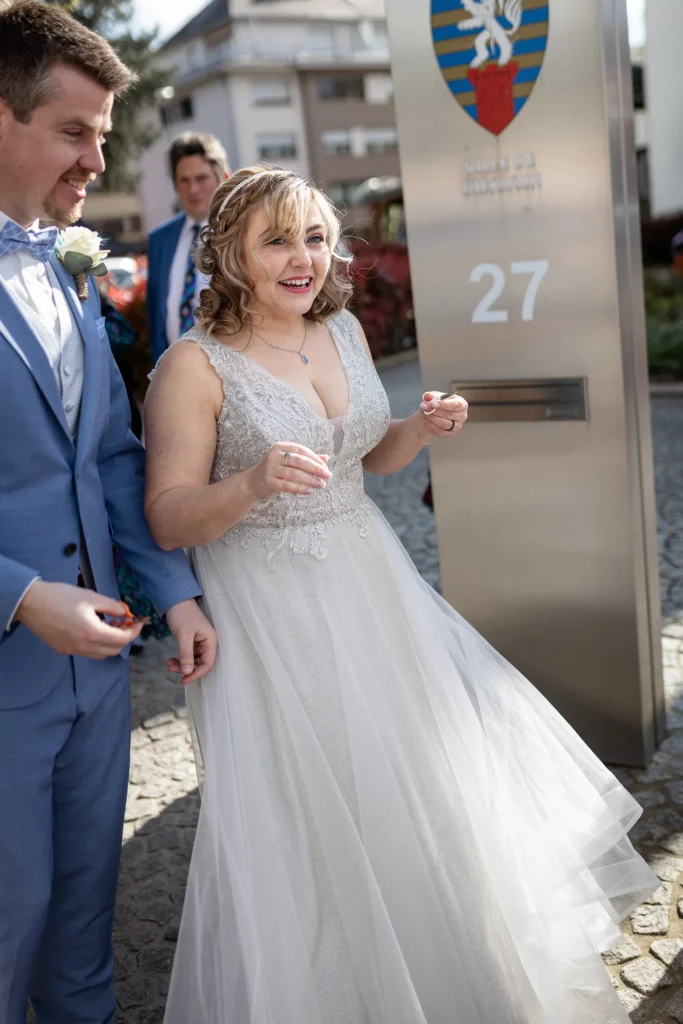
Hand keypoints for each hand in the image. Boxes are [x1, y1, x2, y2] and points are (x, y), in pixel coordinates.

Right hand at [15, 580, 143, 657]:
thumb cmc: (61, 596)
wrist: (31, 603)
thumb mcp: (91, 597)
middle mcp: (84, 647)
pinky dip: (96, 644)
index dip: (134, 631)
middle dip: (123, 637)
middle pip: (114, 650)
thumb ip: (112, 606)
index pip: (122, 639)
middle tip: (123, 622)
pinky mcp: (63, 650)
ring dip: (110, 642)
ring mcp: (73, 651)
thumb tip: (125, 612)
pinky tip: (92, 628)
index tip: (138, 621)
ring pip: (100, 654)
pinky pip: (87, 652)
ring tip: (108, 624)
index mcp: (93, 633)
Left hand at [165, 598, 216, 685]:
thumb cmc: (182, 614)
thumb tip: (187, 672)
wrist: (175, 600)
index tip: (183, 680)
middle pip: (200, 664)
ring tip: (168, 664)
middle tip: (170, 668)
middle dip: (186, 669)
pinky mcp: (192, 642)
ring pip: (193, 661)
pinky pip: (188, 656)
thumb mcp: (184, 635)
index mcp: (210, 640)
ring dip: (181, 665)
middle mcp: (207, 643)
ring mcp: (200, 642)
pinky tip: (171, 660)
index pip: (207, 663)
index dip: (196, 674)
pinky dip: (180, 659)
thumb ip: (186, 654)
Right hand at [245, 442, 331, 500]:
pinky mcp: (269, 481)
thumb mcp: (289, 462)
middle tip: (328, 476)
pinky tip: (309, 491)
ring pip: (294, 473)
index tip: (326, 468)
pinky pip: (288, 485)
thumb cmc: (276, 470)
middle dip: (316, 469)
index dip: (316, 459)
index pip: (302, 451)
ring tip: (321, 485)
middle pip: (299, 461)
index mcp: (281, 447)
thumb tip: (326, 458)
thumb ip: (307, 459)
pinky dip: (300, 489)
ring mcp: (270, 468)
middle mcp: (275, 455)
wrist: (253, 482)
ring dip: (310, 480)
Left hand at [418, 391, 467, 441]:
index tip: (433, 404)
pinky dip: (432, 426)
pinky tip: (427, 420)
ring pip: (445, 424)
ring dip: (433, 418)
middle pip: (449, 414)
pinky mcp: (451, 433)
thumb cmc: (437, 404)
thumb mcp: (434, 397)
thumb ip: (430, 396)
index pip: (456, 405)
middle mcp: (462, 416)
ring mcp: (457, 426)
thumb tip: (427, 396)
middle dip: (435, 411)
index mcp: (461, 404)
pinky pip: (441, 432)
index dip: (444, 405)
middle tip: (424, 407)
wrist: (433, 415)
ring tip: (424, 413)